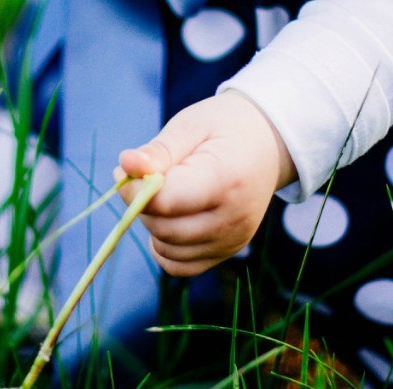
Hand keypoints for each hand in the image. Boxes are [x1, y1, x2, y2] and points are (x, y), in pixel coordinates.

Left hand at [115, 90, 297, 276]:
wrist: (267, 143)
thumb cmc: (224, 128)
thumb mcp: (189, 126)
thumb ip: (157, 151)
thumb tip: (125, 166)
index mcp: (225, 180)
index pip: (165, 202)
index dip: (134, 190)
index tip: (127, 169)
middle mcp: (234, 218)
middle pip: (164, 229)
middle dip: (140, 205)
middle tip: (141, 177)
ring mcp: (234, 240)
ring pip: (168, 249)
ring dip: (151, 224)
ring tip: (161, 193)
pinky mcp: (228, 251)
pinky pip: (181, 265)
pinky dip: (164, 247)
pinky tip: (167, 219)